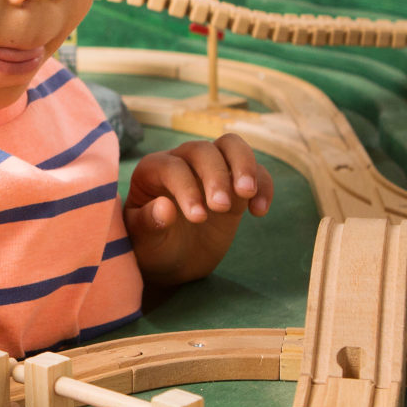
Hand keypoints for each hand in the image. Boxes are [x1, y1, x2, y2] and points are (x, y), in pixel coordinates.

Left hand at [124, 134, 271, 285]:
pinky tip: (259, 211)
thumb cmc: (152, 248)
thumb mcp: (144, 243)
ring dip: (244, 165)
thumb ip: (147, 224)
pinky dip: (263, 185)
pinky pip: (255, 172)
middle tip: (220, 207)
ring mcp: (210, 170)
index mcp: (152, 171)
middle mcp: (181, 162)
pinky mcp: (235, 184)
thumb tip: (165, 208)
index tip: (198, 218)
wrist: (172, 259)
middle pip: (203, 150)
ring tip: (247, 193)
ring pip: (231, 146)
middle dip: (215, 175)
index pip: (172, 167)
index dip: (186, 188)